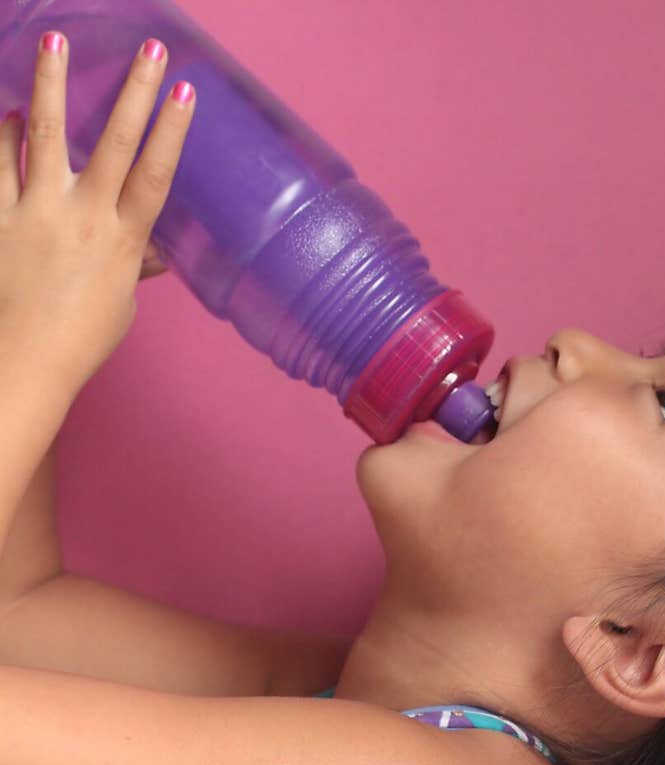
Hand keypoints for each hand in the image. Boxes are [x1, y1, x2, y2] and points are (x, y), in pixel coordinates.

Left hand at [0, 33, 194, 398]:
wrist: (25, 363)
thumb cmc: (79, 342)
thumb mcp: (120, 304)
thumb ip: (134, 267)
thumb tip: (151, 253)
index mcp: (121, 242)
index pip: (154, 176)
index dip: (172, 132)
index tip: (186, 92)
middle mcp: (82, 219)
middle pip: (112, 142)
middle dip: (134, 91)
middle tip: (149, 48)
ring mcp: (37, 214)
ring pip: (42, 135)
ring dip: (49, 84)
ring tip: (52, 40)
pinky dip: (2, 134)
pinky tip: (7, 111)